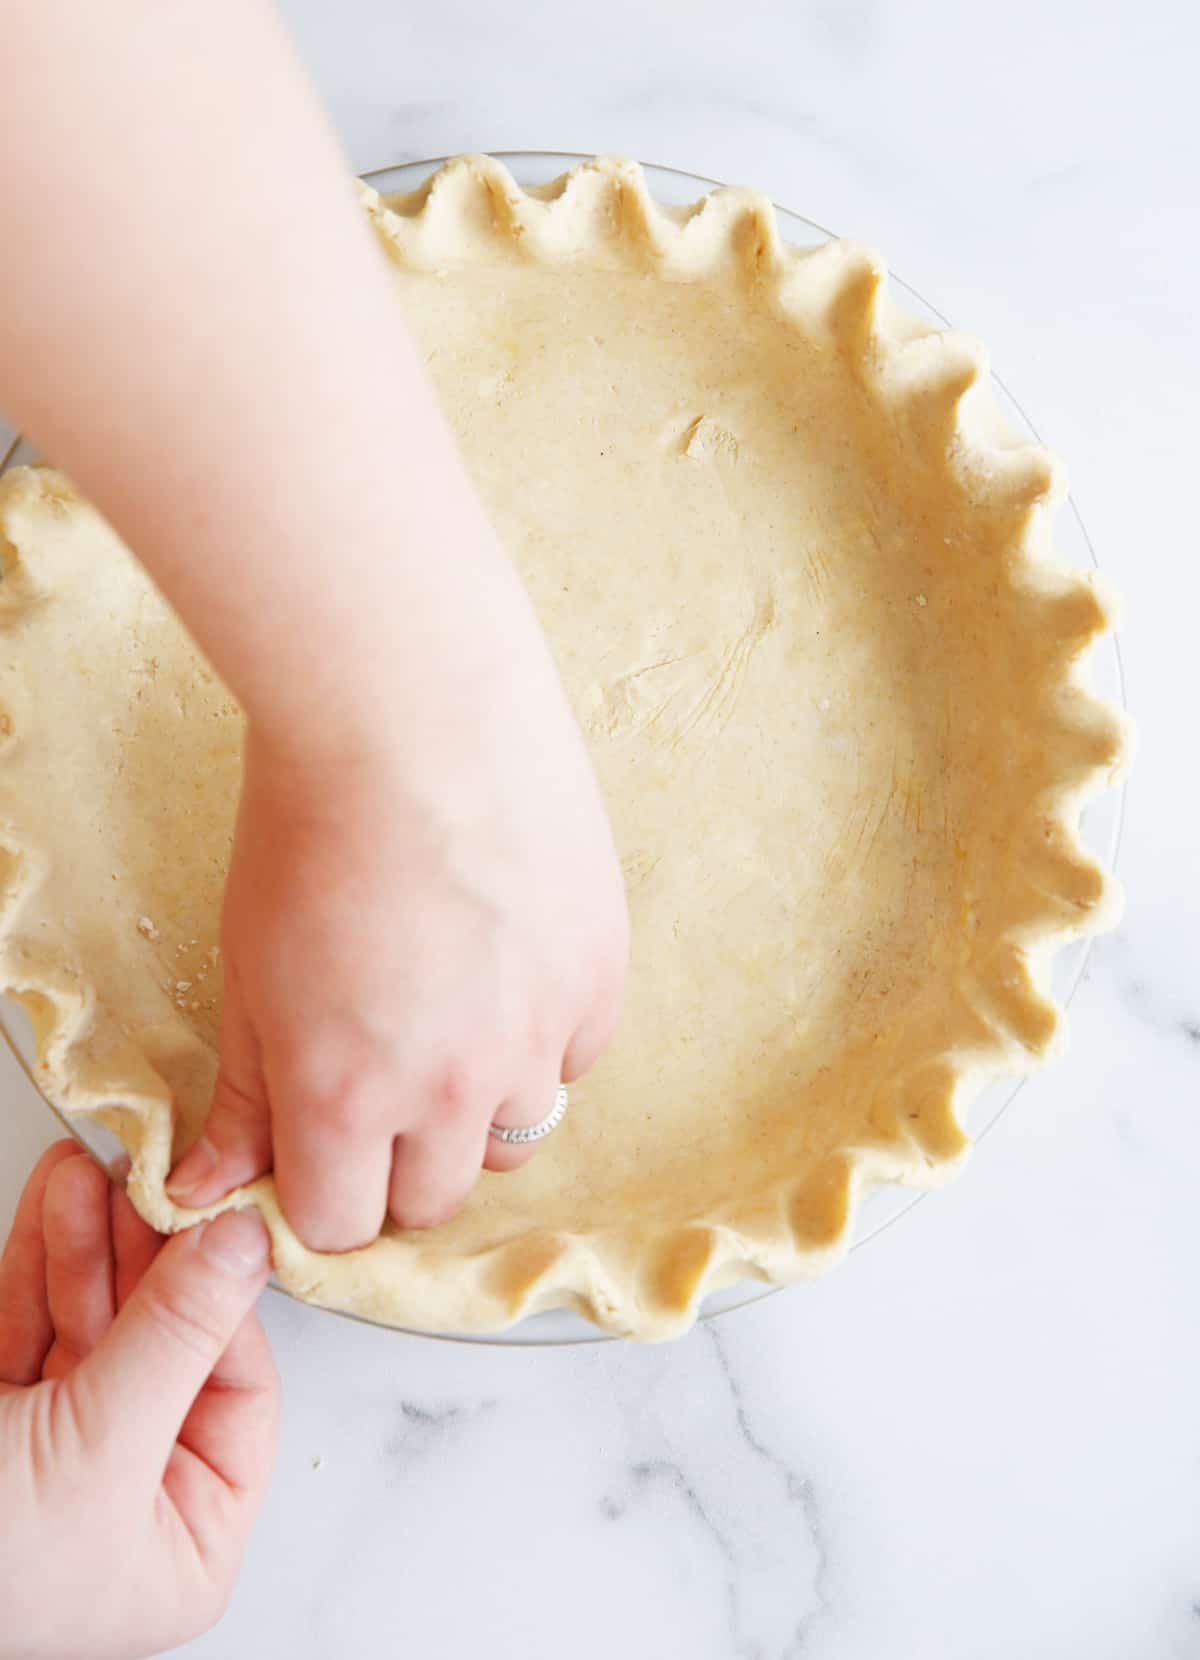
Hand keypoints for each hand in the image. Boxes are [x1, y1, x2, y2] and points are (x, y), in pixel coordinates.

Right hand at [0, 1142, 278, 1659]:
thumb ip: (175, 1336)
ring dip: (85, 1241)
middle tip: (141, 1176)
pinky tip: (53, 1203)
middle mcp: (132, 1499)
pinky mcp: (0, 1424)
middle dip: (141, 1251)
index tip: (214, 1220)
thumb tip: (246, 1245)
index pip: (241, 1390)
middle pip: (164, 1344)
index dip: (224, 1300)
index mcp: (187, 1538)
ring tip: (86, 1171)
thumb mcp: (96, 1445)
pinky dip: (37, 1263)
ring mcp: (61, 1459)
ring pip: (93, 1325)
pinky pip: (32, 1329)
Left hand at [166, 576, 628, 1249]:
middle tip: (382, 1076)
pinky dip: (540, 1038)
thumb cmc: (309, 826)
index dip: (320, 1192)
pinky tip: (504, 967)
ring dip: (477, 1104)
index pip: (340, 1224)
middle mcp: (449, 1090)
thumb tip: (210, 1188)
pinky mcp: (598, 982)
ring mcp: (536, 1038)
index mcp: (344, 1097)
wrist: (411, 713)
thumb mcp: (250, 971)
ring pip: (517, 1135)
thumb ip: (247, 1095)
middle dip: (398, 1160)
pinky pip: (574, 1058)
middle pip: (433, 1199)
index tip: (318, 1148)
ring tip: (449, 1012)